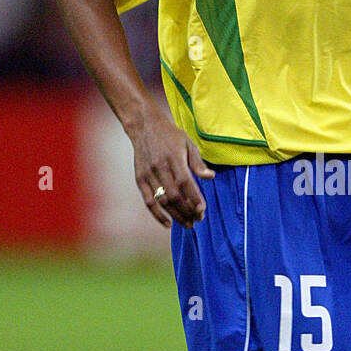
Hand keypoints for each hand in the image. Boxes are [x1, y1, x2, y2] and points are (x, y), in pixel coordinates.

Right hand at [127, 105, 214, 227]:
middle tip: (198, 219)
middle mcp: (159, 167)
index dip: (194, 197)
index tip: (202, 209)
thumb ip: (198, 163)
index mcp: (173, 157)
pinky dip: (158, 214)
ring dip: (176, 215)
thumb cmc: (170, 135)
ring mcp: (148, 174)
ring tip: (188, 224)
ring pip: (162, 201)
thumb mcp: (188, 143)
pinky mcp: (140, 179)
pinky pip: (148, 201)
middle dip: (187, 210)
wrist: (144, 126)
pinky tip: (168, 224)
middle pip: (174, 195)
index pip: (185, 182)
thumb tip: (211, 177)